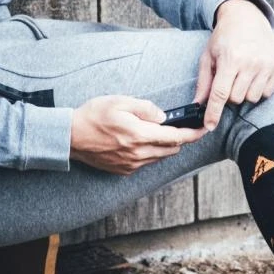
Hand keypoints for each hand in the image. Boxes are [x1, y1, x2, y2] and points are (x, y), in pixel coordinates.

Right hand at [70, 95, 206, 174]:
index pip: (176, 137)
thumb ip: (145, 108)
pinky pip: (147, 162)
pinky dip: (150, 153)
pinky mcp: (124, 170)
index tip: (204, 130)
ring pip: (160, 157)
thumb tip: (163, 116)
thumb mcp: (120, 102)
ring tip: (156, 132)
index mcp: (140, 135)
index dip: (193, 134)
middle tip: (180, 126)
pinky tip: (141, 142)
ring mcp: (132, 164)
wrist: (69, 137)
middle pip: (172, 149)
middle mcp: (139, 153)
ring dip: (165, 146)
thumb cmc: (93, 116)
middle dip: (180, 138)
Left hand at [193, 0, 273, 129]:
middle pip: (236, 98)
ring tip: (242, 76)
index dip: (214, 112)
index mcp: (231, 59)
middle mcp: (250, 63)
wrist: (247, 17)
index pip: (221, 94)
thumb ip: (204, 82)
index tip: (210, 125)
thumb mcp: (209, 55)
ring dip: (244, 93)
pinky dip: (258, 89)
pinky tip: (254, 75)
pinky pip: (266, 93)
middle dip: (229, 95)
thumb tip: (198, 105)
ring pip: (252, 98)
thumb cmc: (225, 37)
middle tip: (229, 80)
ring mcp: (266, 66)